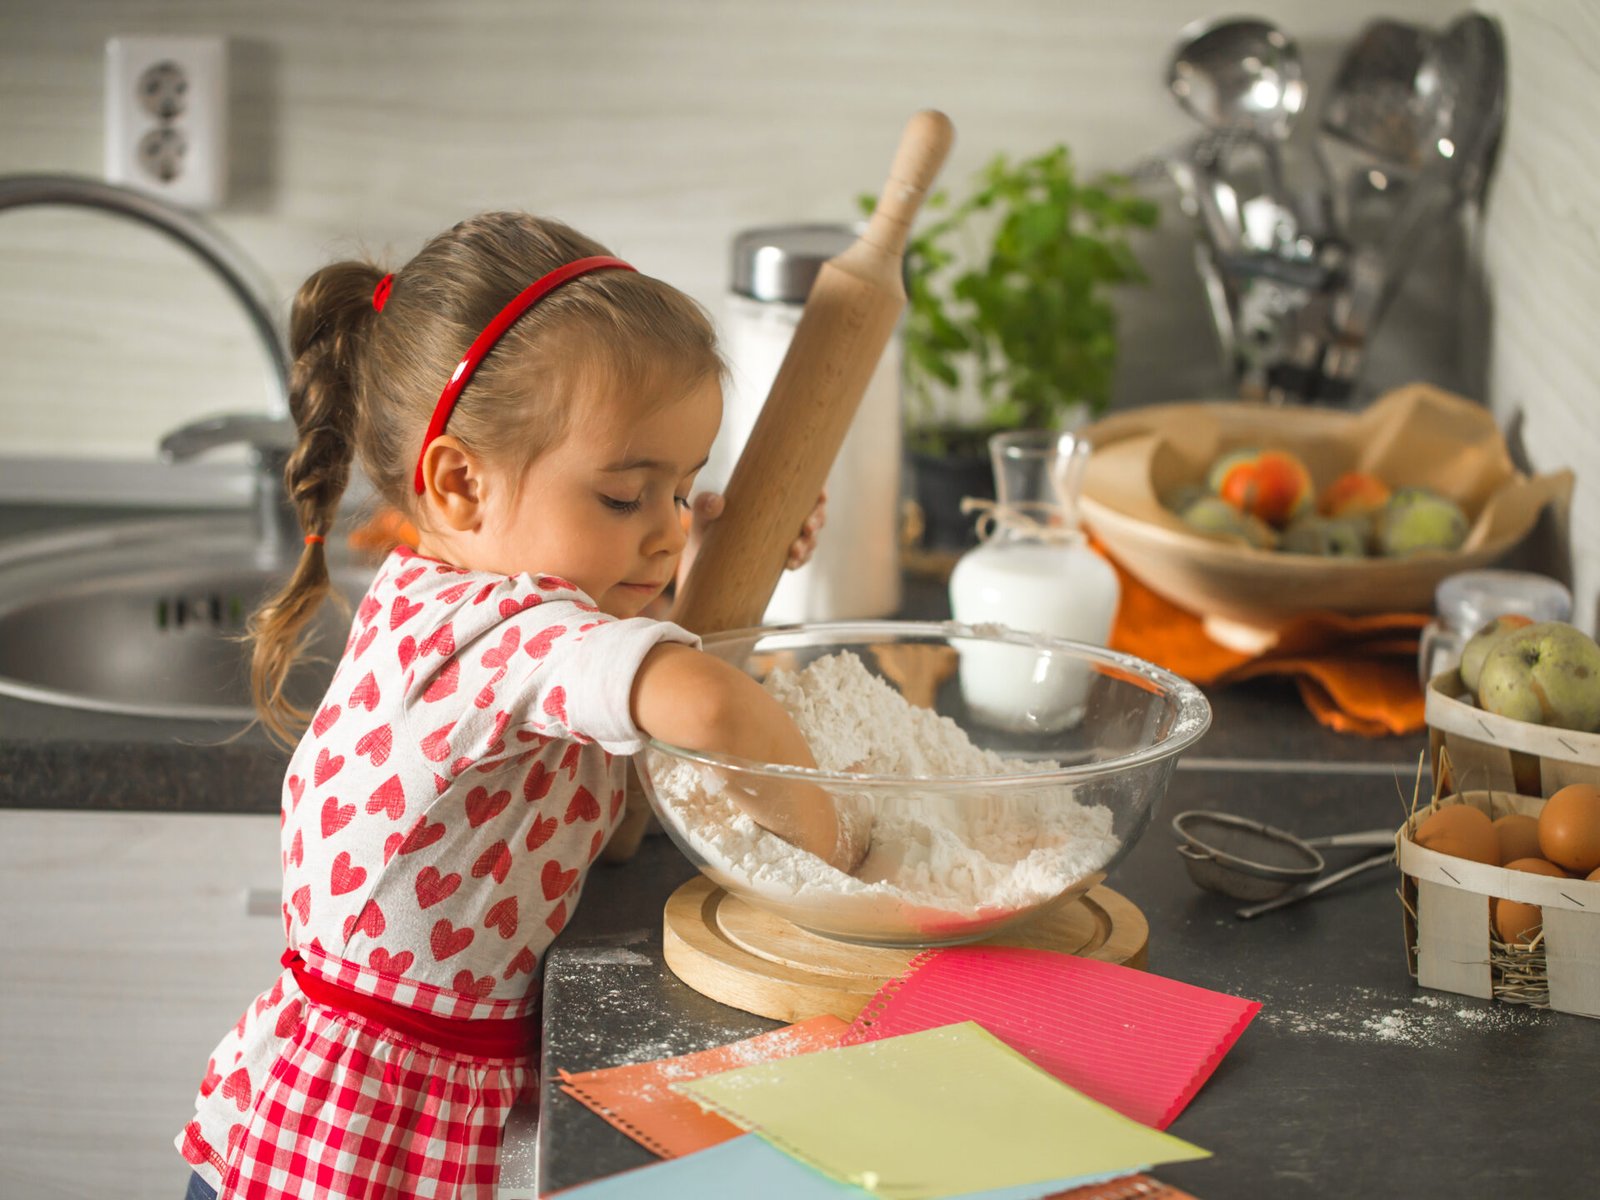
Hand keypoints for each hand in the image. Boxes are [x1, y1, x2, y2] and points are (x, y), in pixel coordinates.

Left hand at [676, 489, 826, 589]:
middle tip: (807, 528)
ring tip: (794, 551)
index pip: (805, 491)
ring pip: (810, 539)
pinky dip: (799, 561)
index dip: (819, 492)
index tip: (821, 496)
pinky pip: (798, 559)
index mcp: (773, 498)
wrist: (700, 561)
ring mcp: (784, 539)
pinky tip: (790, 564)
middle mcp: (783, 517)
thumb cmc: (706, 529)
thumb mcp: (703, 516)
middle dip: (817, 521)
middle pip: (815, 515)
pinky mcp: (779, 560)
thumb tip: (717, 503)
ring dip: (809, 544)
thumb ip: (706, 505)